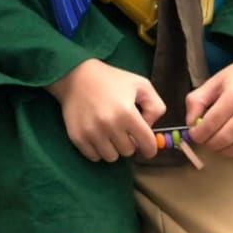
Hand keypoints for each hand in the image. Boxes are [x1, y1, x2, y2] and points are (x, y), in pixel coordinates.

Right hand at [47, 58, 165, 162]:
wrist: (76, 75)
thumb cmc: (111, 80)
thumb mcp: (141, 85)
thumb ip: (155, 107)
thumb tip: (150, 129)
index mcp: (127, 112)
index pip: (147, 144)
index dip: (150, 148)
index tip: (147, 147)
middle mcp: (109, 125)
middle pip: (128, 151)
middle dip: (129, 142)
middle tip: (123, 128)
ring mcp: (92, 132)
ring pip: (112, 157)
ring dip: (113, 147)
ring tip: (110, 131)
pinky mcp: (77, 137)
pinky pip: (94, 157)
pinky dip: (98, 149)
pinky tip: (97, 134)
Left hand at [186, 46, 232, 161]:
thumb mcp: (213, 82)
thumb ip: (196, 101)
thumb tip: (190, 124)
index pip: (210, 125)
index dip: (197, 134)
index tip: (193, 133)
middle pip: (223, 140)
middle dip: (208, 143)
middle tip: (204, 137)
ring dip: (223, 151)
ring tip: (218, 141)